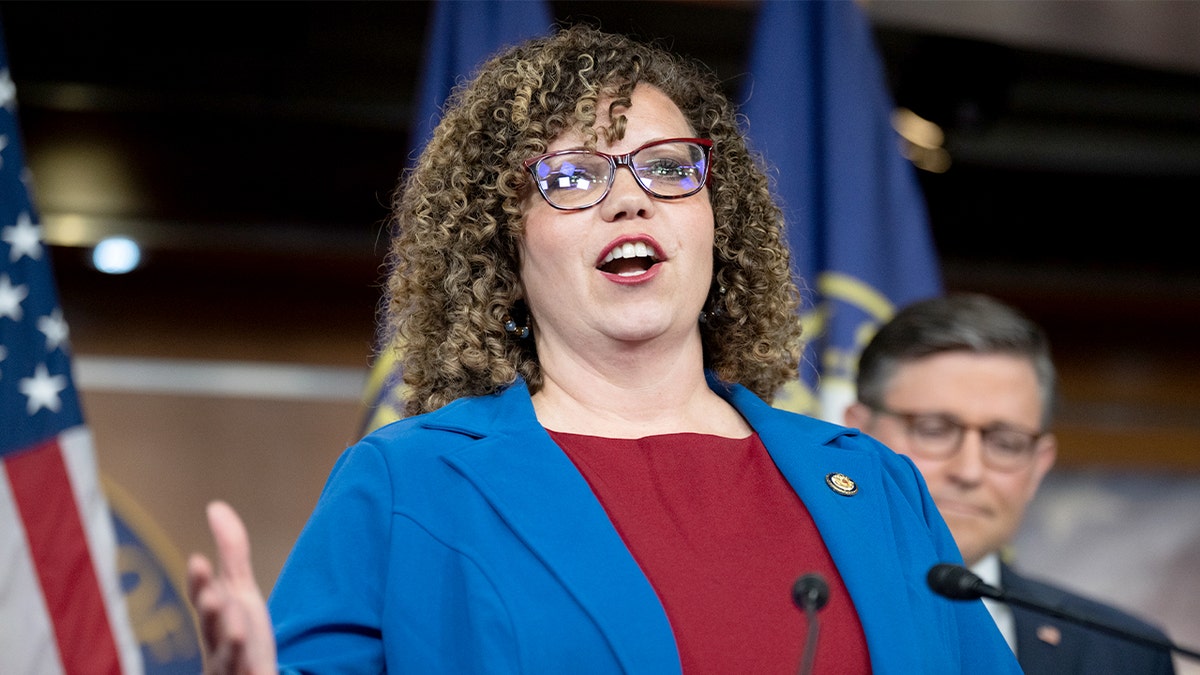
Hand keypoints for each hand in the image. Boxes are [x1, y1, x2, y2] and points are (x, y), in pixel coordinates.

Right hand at [187, 501, 277, 674]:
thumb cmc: (240, 633)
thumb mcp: (239, 590)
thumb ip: (231, 553)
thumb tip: (214, 506)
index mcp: (214, 617)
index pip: (203, 596)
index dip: (199, 582)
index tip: (198, 561)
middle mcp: (216, 643)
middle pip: (210, 628)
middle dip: (211, 612)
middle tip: (213, 596)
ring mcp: (230, 668)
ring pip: (226, 658)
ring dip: (230, 645)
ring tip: (238, 632)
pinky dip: (251, 674)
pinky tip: (258, 670)